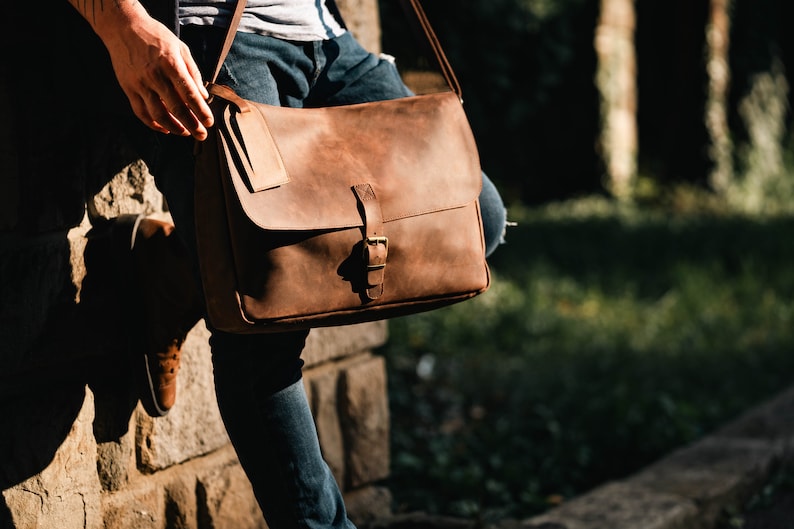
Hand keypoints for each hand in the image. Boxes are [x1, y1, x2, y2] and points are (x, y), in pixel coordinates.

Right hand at [84, 2, 213, 139]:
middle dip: (192, 125)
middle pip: (176, 108)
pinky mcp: (128, 88)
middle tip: (202, 135)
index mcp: (171, 64)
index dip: (201, 111)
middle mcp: (155, 76)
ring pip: (158, 114)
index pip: (190, 94)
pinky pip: (141, 112)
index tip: (209, 123)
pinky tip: (165, 128)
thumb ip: (193, 72)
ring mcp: (140, 84)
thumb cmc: (156, 37)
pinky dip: (153, 124)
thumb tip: (203, 96)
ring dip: (174, 128)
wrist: (124, 27)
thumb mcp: (180, 48)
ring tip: (185, 132)